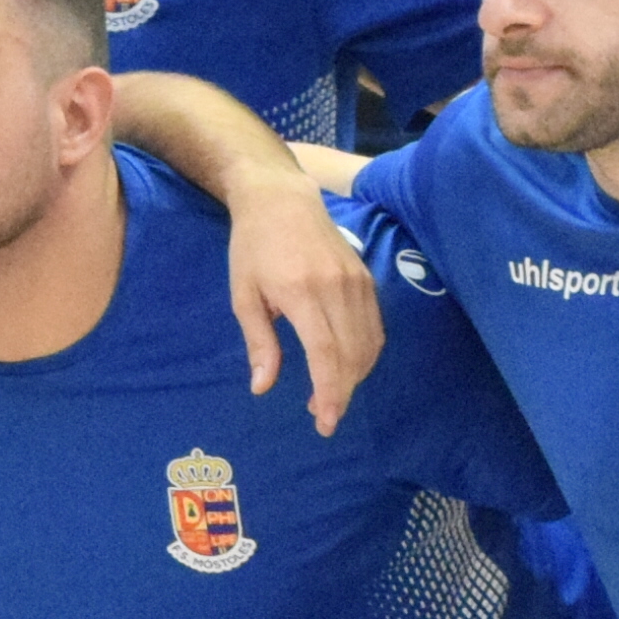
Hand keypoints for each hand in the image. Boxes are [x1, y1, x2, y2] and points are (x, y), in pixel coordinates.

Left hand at [219, 185, 384, 436]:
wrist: (281, 198)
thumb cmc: (253, 247)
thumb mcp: (244, 295)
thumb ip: (259, 342)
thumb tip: (263, 387)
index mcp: (301, 292)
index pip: (325, 353)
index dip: (329, 391)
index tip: (325, 421)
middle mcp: (336, 287)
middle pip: (352, 354)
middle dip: (342, 392)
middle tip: (323, 416)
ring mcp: (357, 281)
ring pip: (369, 343)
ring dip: (355, 376)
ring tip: (330, 392)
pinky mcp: (367, 278)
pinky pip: (375, 326)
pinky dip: (366, 353)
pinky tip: (347, 365)